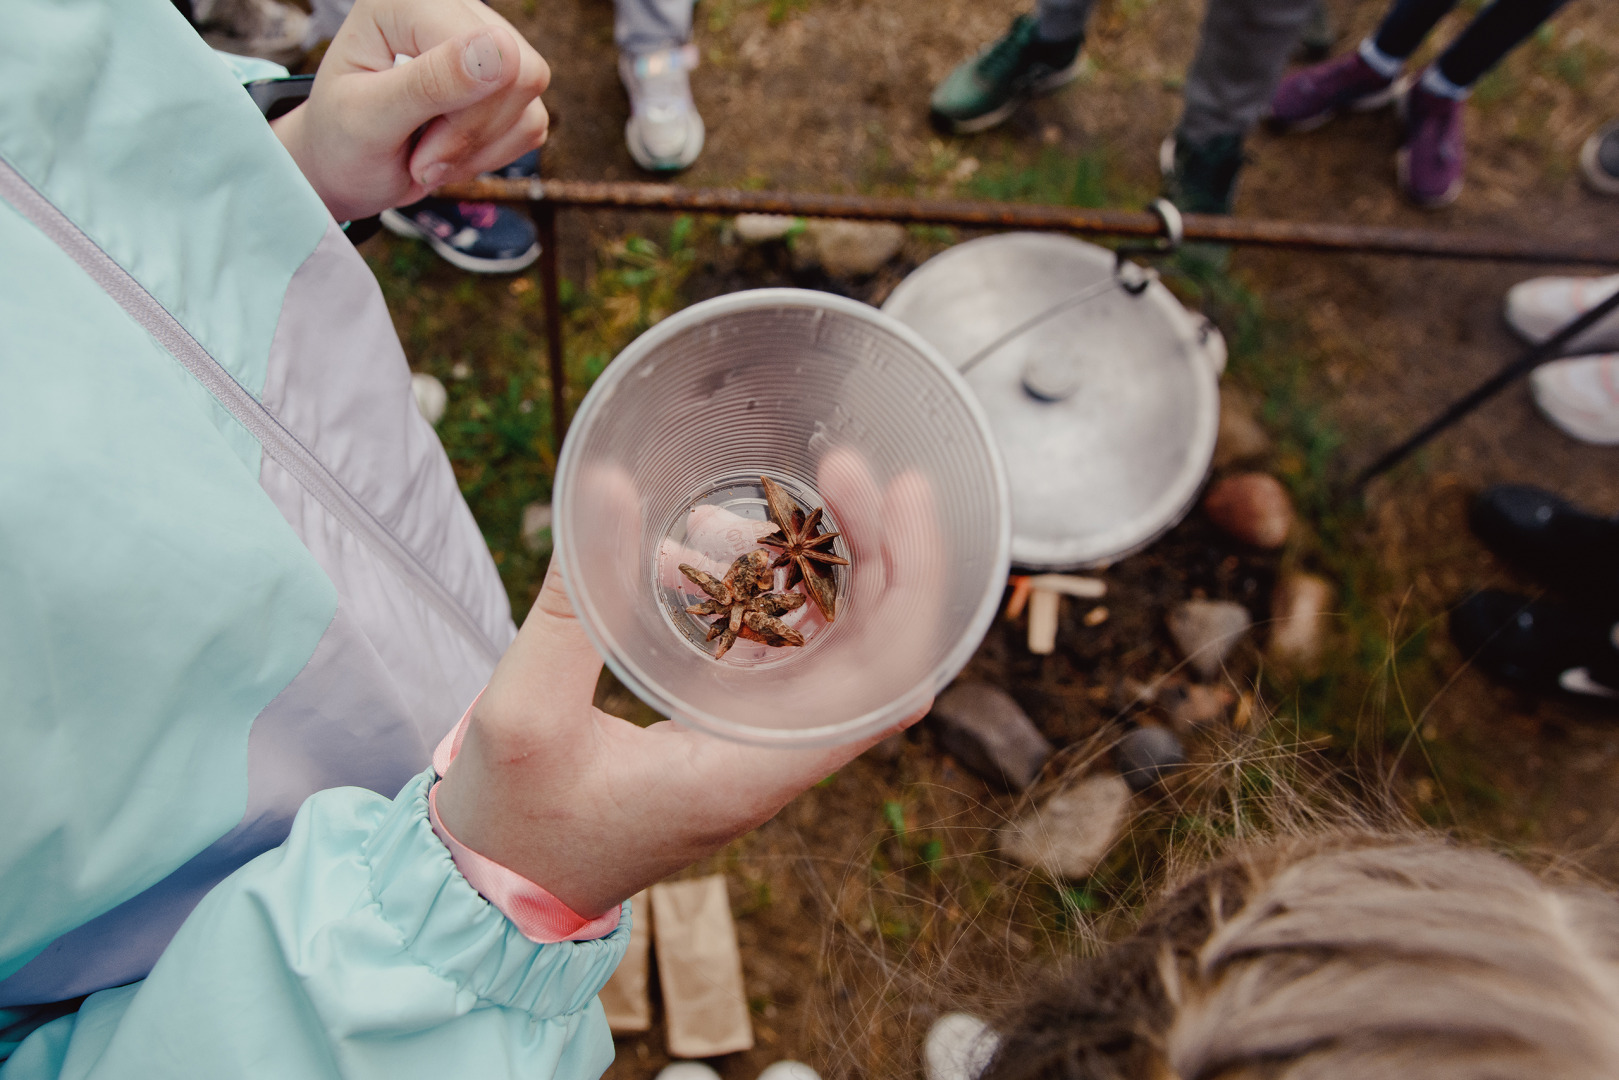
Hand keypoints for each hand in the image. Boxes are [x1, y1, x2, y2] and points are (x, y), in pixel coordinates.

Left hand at [270, 0, 549, 222]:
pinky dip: (493, 155)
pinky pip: (533, 123)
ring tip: (429, 157)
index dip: (465, 120)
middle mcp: (451, 8)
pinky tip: (451, 154)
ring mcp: (483, 42)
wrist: (345, 167)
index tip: (417, 157)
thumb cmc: (343, 140)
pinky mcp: (503, 80)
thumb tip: (501, 52)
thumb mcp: (369, 118)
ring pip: (531, 102)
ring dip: (480, 150)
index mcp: (408, 2)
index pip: (487, 50)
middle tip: (422, 161)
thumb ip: (429, 84)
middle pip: (520, 73)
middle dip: (473, 136)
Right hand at [433, 452, 943, 917]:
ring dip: (806, 566)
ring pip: (829, 647)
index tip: (904, 497)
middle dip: (870, 548)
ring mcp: (758, 748)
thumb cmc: (513, 823)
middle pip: (876, 650)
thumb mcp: (525, 710)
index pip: (886, 683)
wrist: (495, 894)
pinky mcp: (729, 734)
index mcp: (752, 771)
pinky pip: (777, 656)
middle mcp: (775, 761)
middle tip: (838, 468)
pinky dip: (759, 595)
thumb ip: (571, 602)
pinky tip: (703, 554)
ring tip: (744, 506)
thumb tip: (608, 485)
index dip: (913, 585)